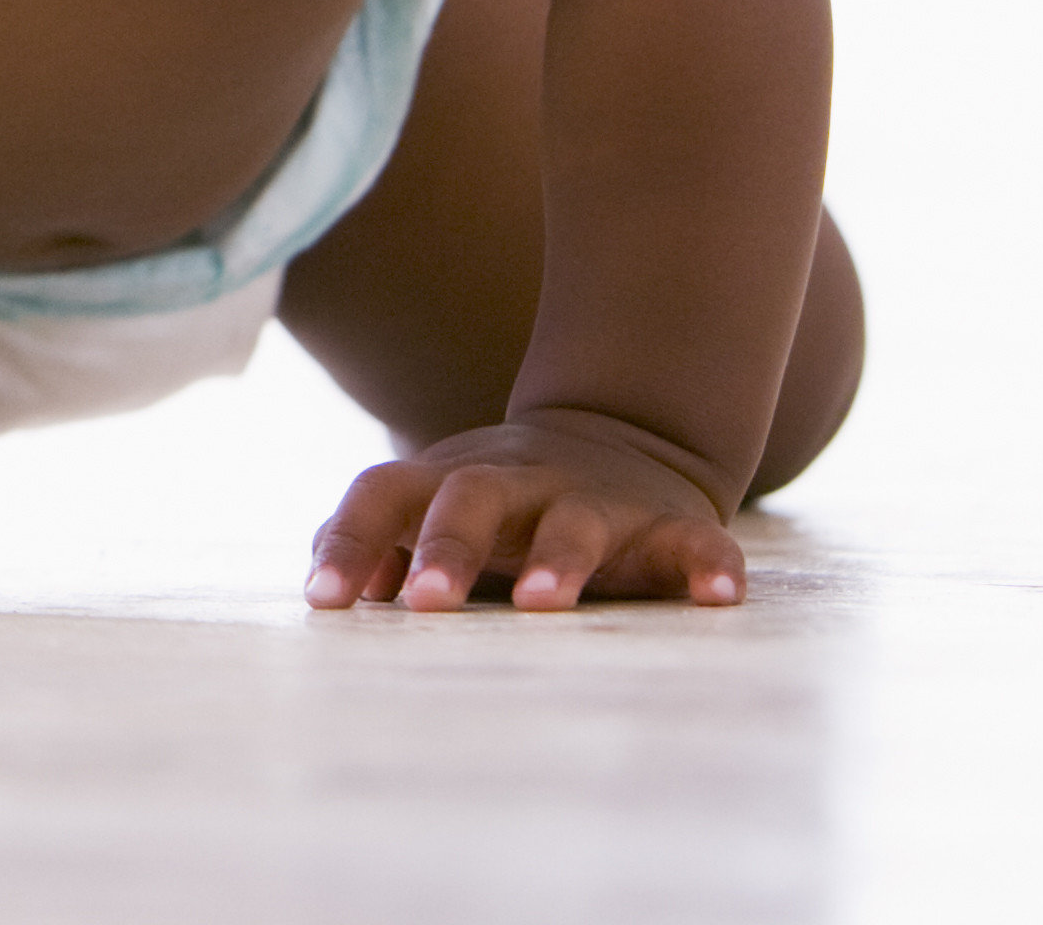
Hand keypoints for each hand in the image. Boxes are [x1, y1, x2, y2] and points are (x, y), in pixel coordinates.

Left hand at [306, 413, 747, 612]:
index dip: (350, 540)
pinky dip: (708, 566)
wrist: (623, 438)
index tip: (323, 600)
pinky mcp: (672, 526)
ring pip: (574, 523)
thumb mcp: (435, 510)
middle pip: (471, 500)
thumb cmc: (503, 504)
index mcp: (449, 482)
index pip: (383, 495)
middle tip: (426, 603)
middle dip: (447, 548)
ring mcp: (595, 500)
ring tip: (544, 604)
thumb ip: (379, 546)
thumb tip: (332, 598)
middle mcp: (518, 483)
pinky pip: (695, 543)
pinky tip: (718, 597)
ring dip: (559, 561)